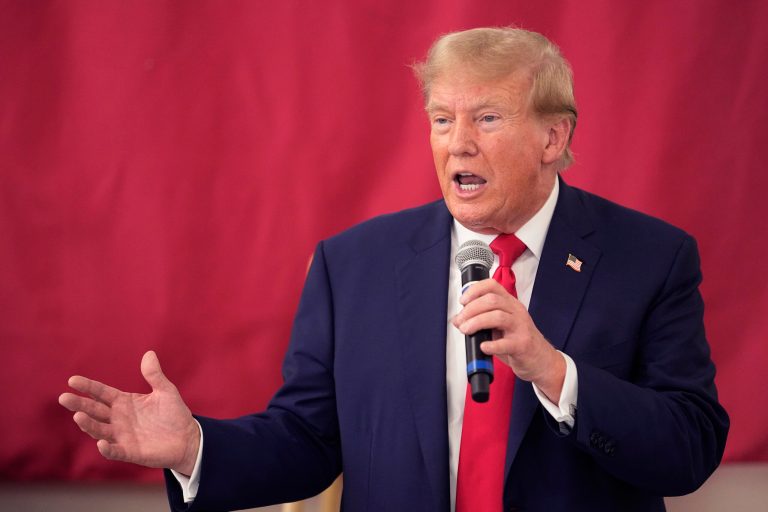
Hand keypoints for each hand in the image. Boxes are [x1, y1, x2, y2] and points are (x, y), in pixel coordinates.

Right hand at [58, 350, 199, 474]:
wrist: (187, 438)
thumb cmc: (174, 414)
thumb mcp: (165, 391)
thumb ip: (154, 375)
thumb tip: (149, 353)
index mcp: (124, 402)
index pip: (101, 393)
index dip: (88, 387)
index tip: (72, 380)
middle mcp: (118, 419)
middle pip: (94, 410)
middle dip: (79, 404)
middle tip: (64, 397)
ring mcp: (122, 436)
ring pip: (99, 430)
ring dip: (88, 424)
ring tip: (78, 416)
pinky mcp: (130, 452)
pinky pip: (115, 451)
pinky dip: (107, 448)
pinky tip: (101, 442)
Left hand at [452, 279, 564, 401]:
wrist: (541, 359)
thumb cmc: (519, 340)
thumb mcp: (499, 326)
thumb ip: (479, 320)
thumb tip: (457, 319)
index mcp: (509, 303)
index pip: (492, 286)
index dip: (475, 290)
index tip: (463, 301)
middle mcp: (516, 311)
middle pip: (492, 301)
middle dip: (471, 309)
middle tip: (461, 320)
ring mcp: (521, 327)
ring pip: (498, 317)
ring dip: (477, 322)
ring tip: (466, 330)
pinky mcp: (522, 344)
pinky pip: (506, 343)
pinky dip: (492, 345)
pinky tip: (483, 346)